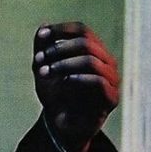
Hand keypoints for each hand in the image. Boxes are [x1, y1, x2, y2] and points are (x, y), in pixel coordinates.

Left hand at [33, 22, 119, 151]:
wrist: (59, 124)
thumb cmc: (54, 92)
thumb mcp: (43, 67)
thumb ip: (42, 48)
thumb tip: (43, 27)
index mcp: (93, 50)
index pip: (82, 30)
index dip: (61, 30)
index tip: (41, 37)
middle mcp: (106, 61)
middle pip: (86, 43)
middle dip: (59, 49)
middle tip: (39, 60)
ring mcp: (112, 79)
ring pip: (92, 60)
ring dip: (64, 64)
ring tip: (44, 72)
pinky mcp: (112, 98)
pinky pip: (99, 82)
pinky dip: (79, 78)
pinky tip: (64, 81)